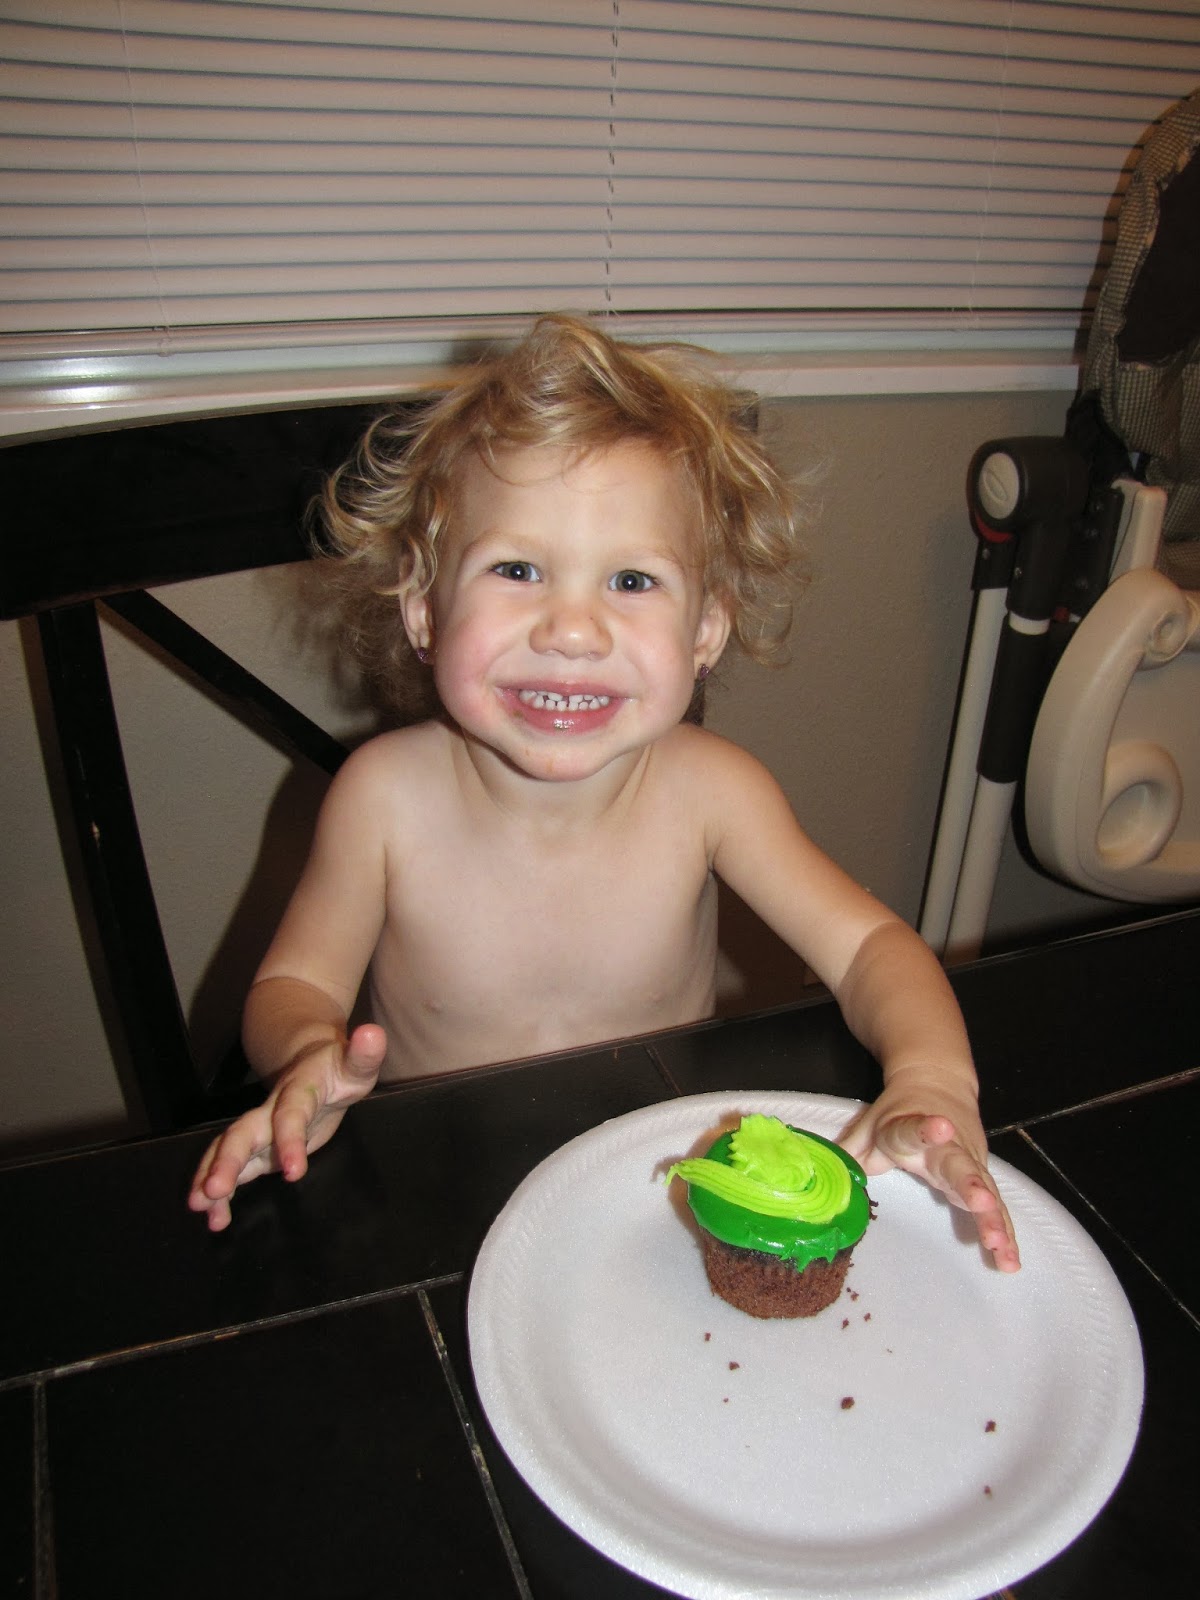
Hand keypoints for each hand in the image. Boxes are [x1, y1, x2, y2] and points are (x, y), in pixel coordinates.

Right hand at [187, 1023, 386, 1232]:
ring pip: (228, 1150)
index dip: (290, 1138)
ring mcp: (260, 1128)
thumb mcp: (355, 1064)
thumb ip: (364, 1055)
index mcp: (299, 1089)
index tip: (292, 1171)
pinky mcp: (257, 1147)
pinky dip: (221, 1192)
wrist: (311, 1061)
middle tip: (214, 1191)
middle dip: (227, 1161)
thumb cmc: (337, 1068)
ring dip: (212, 1175)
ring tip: (200, 1206)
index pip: (292, 1112)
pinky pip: (233, 1167)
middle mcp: (270, 1109)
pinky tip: (215, 1216)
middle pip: (243, 1133)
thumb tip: (373, 1034)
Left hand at [840, 1088, 1020, 1273]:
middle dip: (971, 1185)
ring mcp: (968, 1161)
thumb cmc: (898, 1111)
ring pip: (984, 1190)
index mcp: (910, 1127)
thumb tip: (816, 1179)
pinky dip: (1004, 1232)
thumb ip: (847, 1152)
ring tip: (999, 1245)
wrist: (937, 1081)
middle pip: (959, 1165)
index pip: (914, 1128)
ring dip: (993, 1218)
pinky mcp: (982, 1177)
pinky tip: (1010, 1260)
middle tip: (980, 1202)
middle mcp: (946, 1145)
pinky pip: (995, 1208)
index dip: (926, 1129)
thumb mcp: (868, 1125)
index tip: (940, 1127)